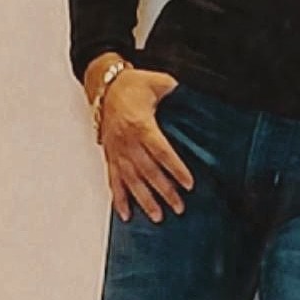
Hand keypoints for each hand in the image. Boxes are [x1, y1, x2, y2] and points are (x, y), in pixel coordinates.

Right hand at [98, 68, 193, 223]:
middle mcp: (127, 141)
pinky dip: (118, 199)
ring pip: (131, 180)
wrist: (105, 85)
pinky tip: (125, 214)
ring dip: (144, 200)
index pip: (161, 151)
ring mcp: (117, 150)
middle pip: (148, 171)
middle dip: (164, 191)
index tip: (188, 184)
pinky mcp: (110, 155)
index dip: (175, 169)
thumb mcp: (158, 82)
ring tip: (158, 216)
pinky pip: (113, 180)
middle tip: (179, 207)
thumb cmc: (132, 84)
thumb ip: (175, 91)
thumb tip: (194, 98)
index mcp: (141, 124)